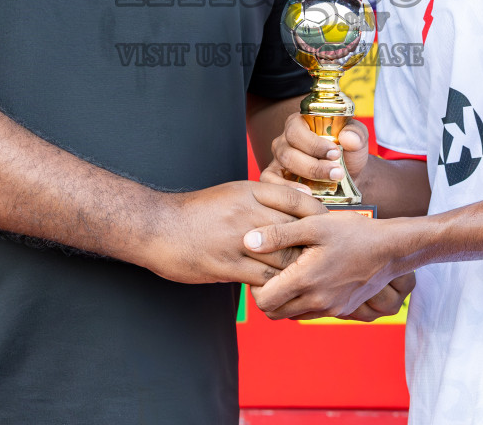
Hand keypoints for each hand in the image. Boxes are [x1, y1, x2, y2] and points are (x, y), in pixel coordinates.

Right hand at [141, 181, 325, 286]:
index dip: (317, 215)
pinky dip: (277, 286)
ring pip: (285, 259)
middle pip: (297, 231)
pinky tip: (281, 290)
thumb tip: (294, 203)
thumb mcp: (230, 193)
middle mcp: (248, 214)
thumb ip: (262, 198)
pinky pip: (264, 280)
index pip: (298, 200)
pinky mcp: (228, 266)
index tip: (326, 228)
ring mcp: (238, 241)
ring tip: (307, 279)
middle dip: (313, 246)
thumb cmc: (195, 211)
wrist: (156, 227)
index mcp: (250, 192)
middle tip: (324, 258)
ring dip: (298, 271)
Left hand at [243, 211, 404, 319]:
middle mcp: (316, 301)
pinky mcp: (341, 310)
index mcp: (305, 280)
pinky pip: (310, 314)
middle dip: (265, 295)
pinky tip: (308, 279)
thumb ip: (278, 234)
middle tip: (269, 271)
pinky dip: (302, 302)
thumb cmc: (353, 232)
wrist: (391, 249)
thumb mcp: (314, 224)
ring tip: (288, 273)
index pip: (263, 301)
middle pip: (273, 313)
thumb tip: (247, 241)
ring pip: (291, 315)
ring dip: (284, 300)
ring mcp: (330, 308)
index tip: (259, 267)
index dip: (254, 286)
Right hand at [261, 113, 369, 192]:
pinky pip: (270, 183)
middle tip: (336, 173)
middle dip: (313, 166)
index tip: (335, 153)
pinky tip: (307, 195)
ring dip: (304, 179)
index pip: (296, 131)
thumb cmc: (348, 152)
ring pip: (280, 170)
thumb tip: (348, 138)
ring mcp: (277, 160)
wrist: (350, 175)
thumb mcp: (357, 139)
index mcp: (299, 123)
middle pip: (288, 153)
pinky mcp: (275, 178)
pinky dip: (287, 190)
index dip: (314, 144)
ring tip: (326, 185)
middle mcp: (284, 140)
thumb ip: (356, 135)